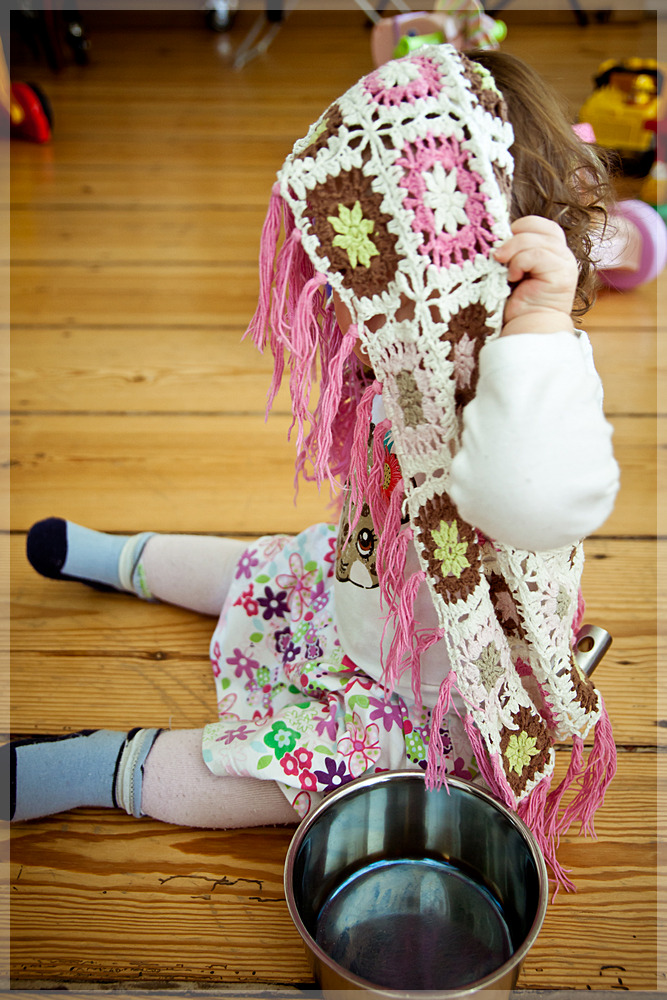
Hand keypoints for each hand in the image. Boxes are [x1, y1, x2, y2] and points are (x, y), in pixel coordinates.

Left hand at [493, 216, 577, 336]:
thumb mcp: (512, 270)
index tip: (502, 247)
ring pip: (533, 240)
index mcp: (551, 249)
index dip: (517, 228)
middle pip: (535, 226)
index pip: (536, 223)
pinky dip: (519, 264)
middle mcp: (561, 253)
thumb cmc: (517, 303)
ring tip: (505, 271)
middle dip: (512, 238)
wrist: (528, 330)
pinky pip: (536, 255)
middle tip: (498, 257)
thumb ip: (512, 251)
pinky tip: (514, 278)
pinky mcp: (562, 274)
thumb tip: (494, 235)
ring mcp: (564, 262)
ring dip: (512, 252)